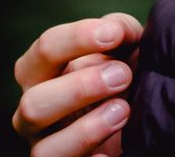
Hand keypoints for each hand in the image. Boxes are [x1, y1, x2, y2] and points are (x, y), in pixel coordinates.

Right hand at [12, 13, 143, 156]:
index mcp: (41, 73)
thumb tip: (114, 30)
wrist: (140, 115)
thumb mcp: (123, 46)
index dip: (77, 38)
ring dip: (86, 131)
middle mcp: (36, 111)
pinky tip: (109, 155)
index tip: (113, 34)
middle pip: (34, 104)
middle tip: (122, 76)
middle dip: (79, 89)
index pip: (44, 50)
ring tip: (122, 111)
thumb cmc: (122, 72)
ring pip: (45, 150)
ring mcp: (47, 146)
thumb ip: (118, 30)